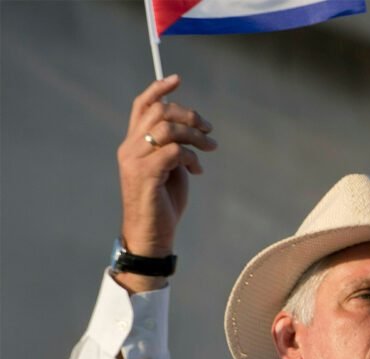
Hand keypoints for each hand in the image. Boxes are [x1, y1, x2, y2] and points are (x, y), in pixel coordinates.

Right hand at [115, 76, 216, 289]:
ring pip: (167, 129)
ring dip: (195, 135)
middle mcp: (129, 148)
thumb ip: (175, 148)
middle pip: (159, 112)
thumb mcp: (171, 169)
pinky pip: (174, 152)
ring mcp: (134, 160)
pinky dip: (191, 157)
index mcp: (133, 144)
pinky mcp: (145, 174)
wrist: (151, 236)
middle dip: (190, 115)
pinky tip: (198, 170)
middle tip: (209, 130)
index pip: (141, 106)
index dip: (158, 89)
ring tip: (209, 148)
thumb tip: (194, 130)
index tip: (177, 79)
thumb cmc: (163, 204)